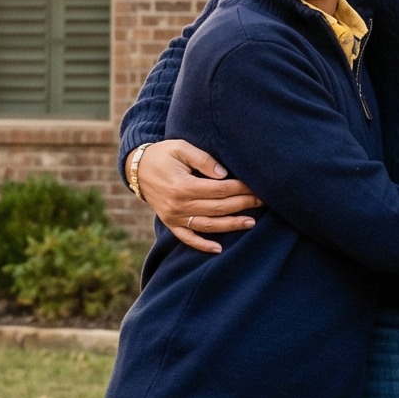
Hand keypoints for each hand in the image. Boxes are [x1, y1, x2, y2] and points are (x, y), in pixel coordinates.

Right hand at [136, 140, 260, 253]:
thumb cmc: (162, 154)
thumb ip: (203, 160)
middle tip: (262, 201)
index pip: (219, 190)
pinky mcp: (170, 223)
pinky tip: (218, 249)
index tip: (256, 186)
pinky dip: (202, 245)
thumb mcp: (181, 148)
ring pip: (207, 225)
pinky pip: (188, 238)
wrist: (136, 169)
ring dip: (230, 225)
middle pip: (218, 208)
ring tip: (251, 223)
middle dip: (242, 205)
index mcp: (183, 186)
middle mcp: (179, 205)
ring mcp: (174, 217)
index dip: (240, 188)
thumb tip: (224, 174)